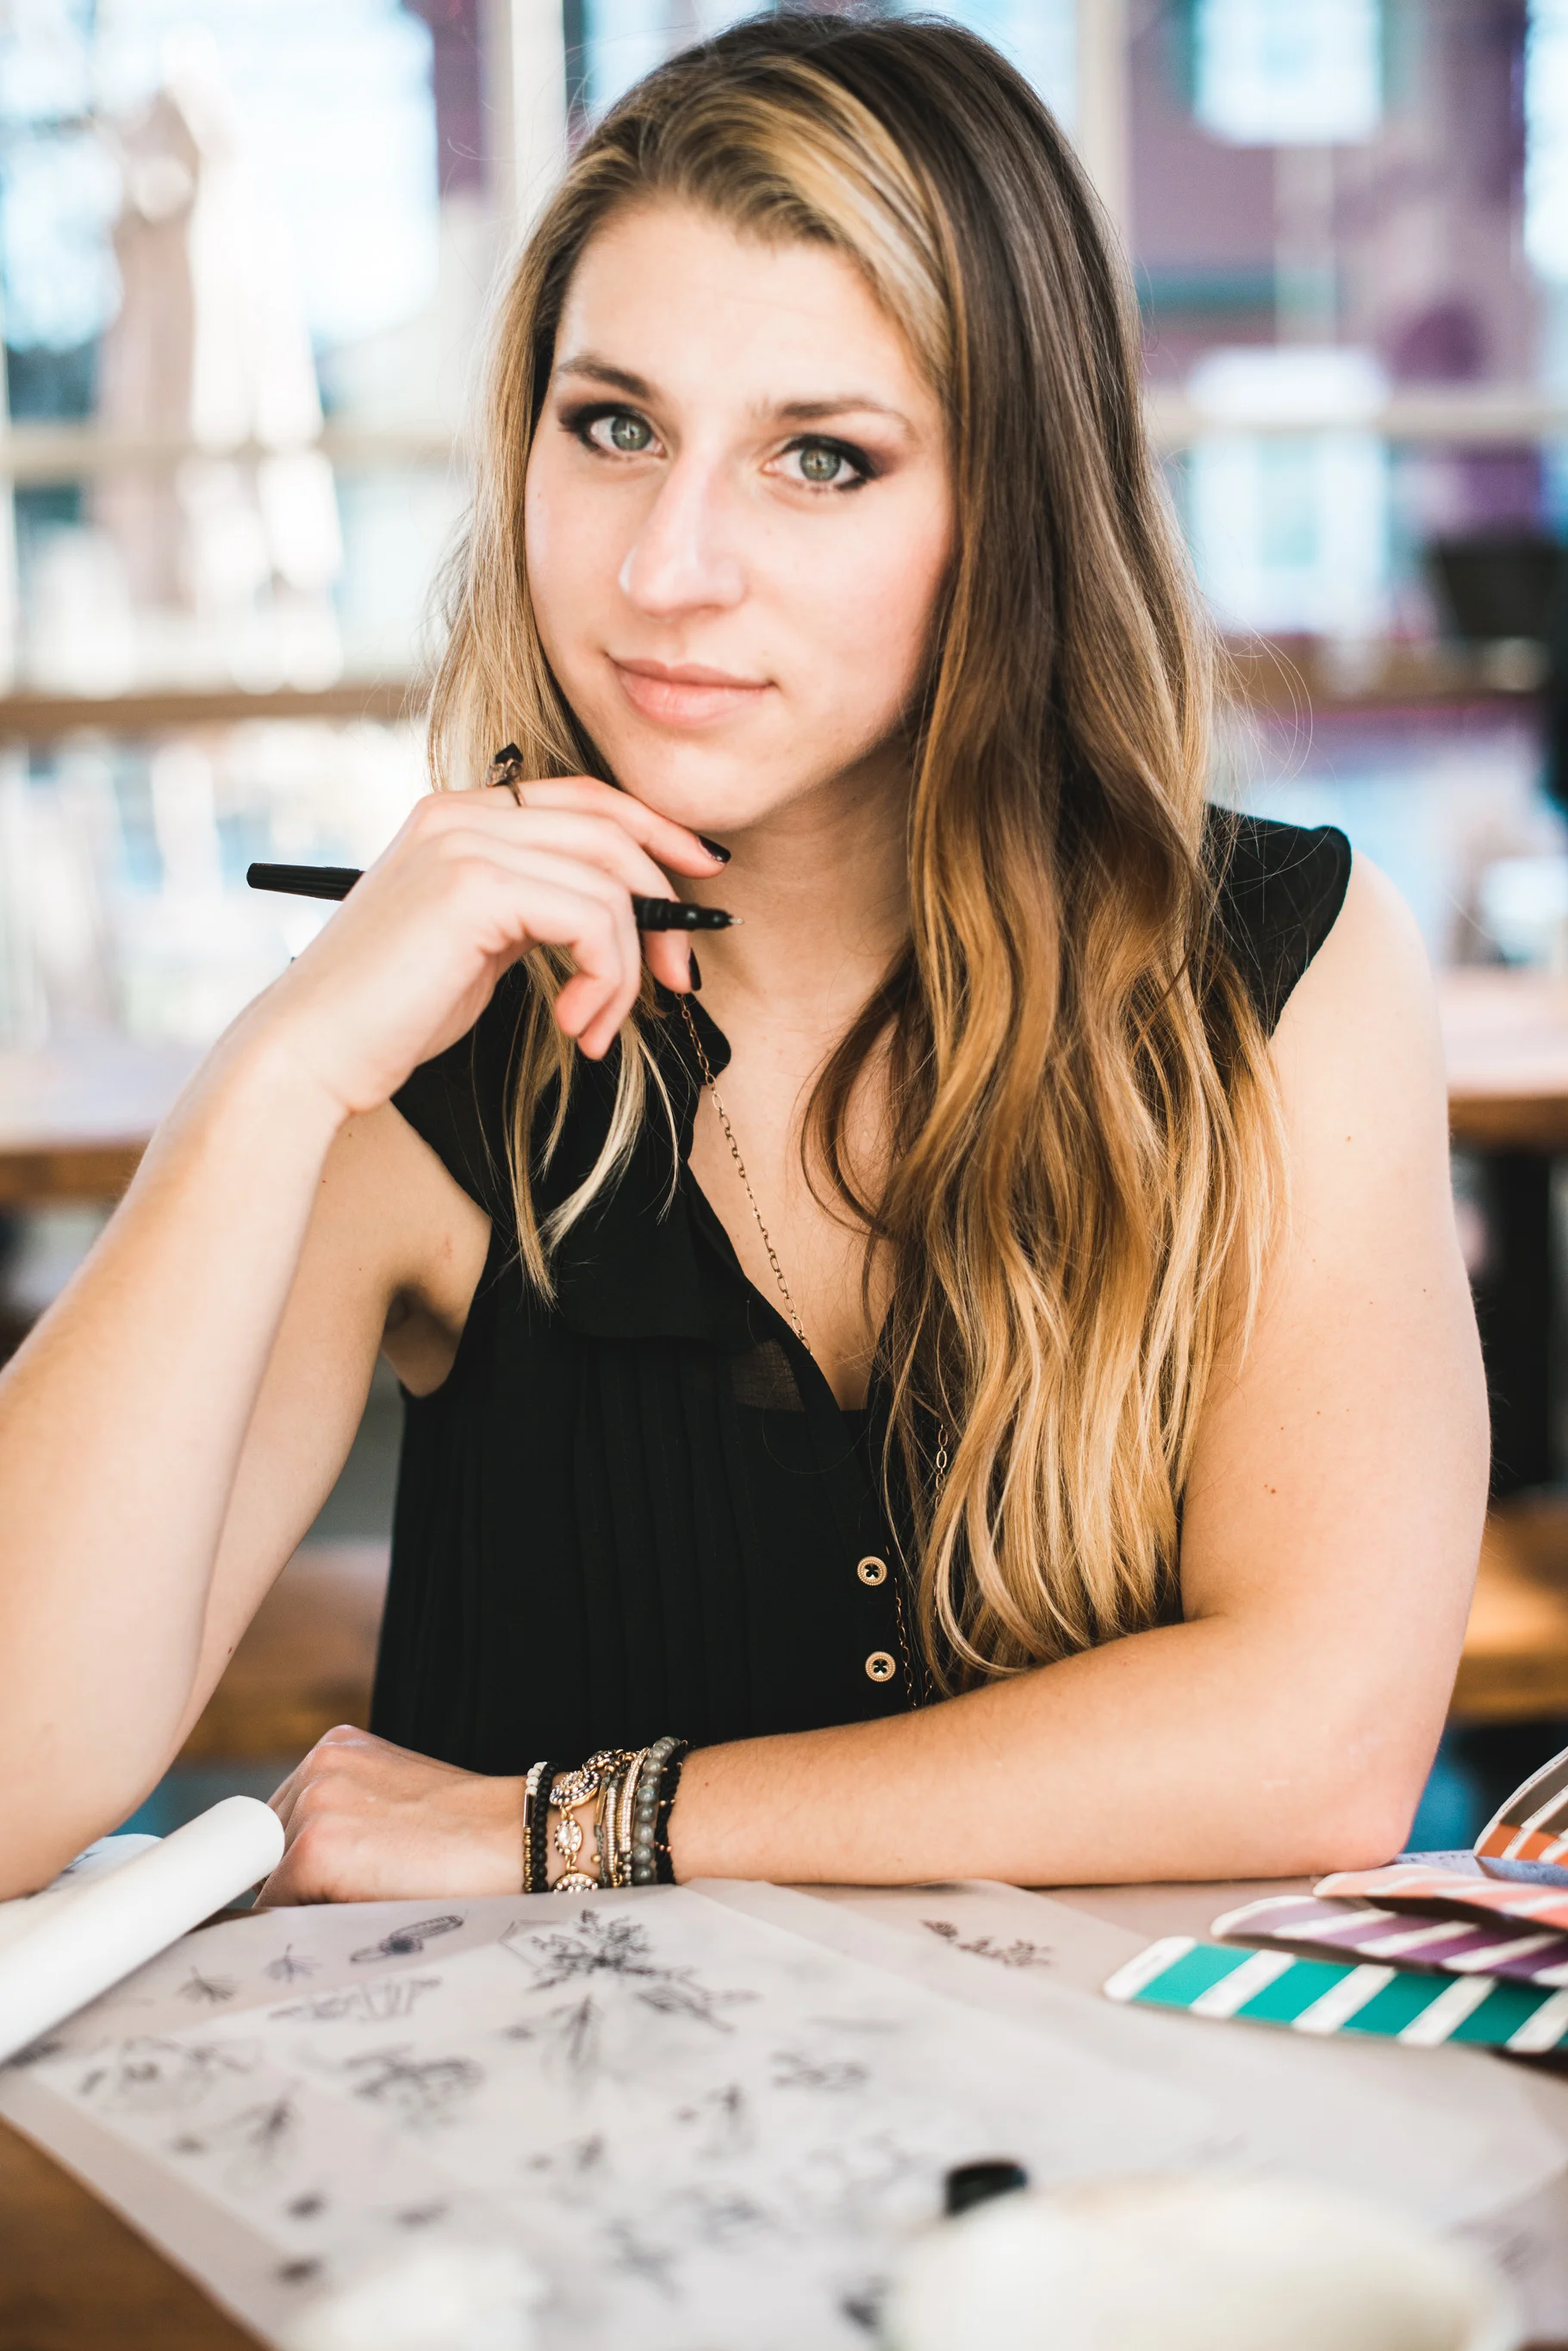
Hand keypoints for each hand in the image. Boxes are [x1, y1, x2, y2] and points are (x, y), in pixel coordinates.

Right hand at [243, 778, 725, 1119]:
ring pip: (608, 885)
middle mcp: (461, 814)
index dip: (655, 830)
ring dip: (628, 970)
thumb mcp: (477, 945)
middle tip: (679, 980)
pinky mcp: (473, 887)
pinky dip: (607, 980)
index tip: (702, 876)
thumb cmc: (390, 1014)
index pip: (584, 798)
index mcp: (459, 817)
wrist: (312, 1051)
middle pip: (611, 831)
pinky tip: (578, 1025)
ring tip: (598, 1027)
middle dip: (664, 907)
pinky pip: (591, 918)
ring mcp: (464, 843)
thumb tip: (619, 916)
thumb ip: (532, 910)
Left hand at [258, 1725, 524, 1903]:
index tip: (311, 1887)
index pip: (278, 1818)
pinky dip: (301, 1927)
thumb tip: (291, 1873)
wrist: (520, 1839)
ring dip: (300, 1904)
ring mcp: (314, 1803)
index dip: (290, 1858)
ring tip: (363, 1905)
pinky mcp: (314, 1849)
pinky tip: (353, 1919)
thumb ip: (346, 1814)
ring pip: (267, 1879)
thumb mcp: (396, 1801)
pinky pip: (275, 1909)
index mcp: (337, 1748)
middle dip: (294, 1881)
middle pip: (265, 1847)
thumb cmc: (470, 1836)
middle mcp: (319, 1765)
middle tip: (353, 1899)